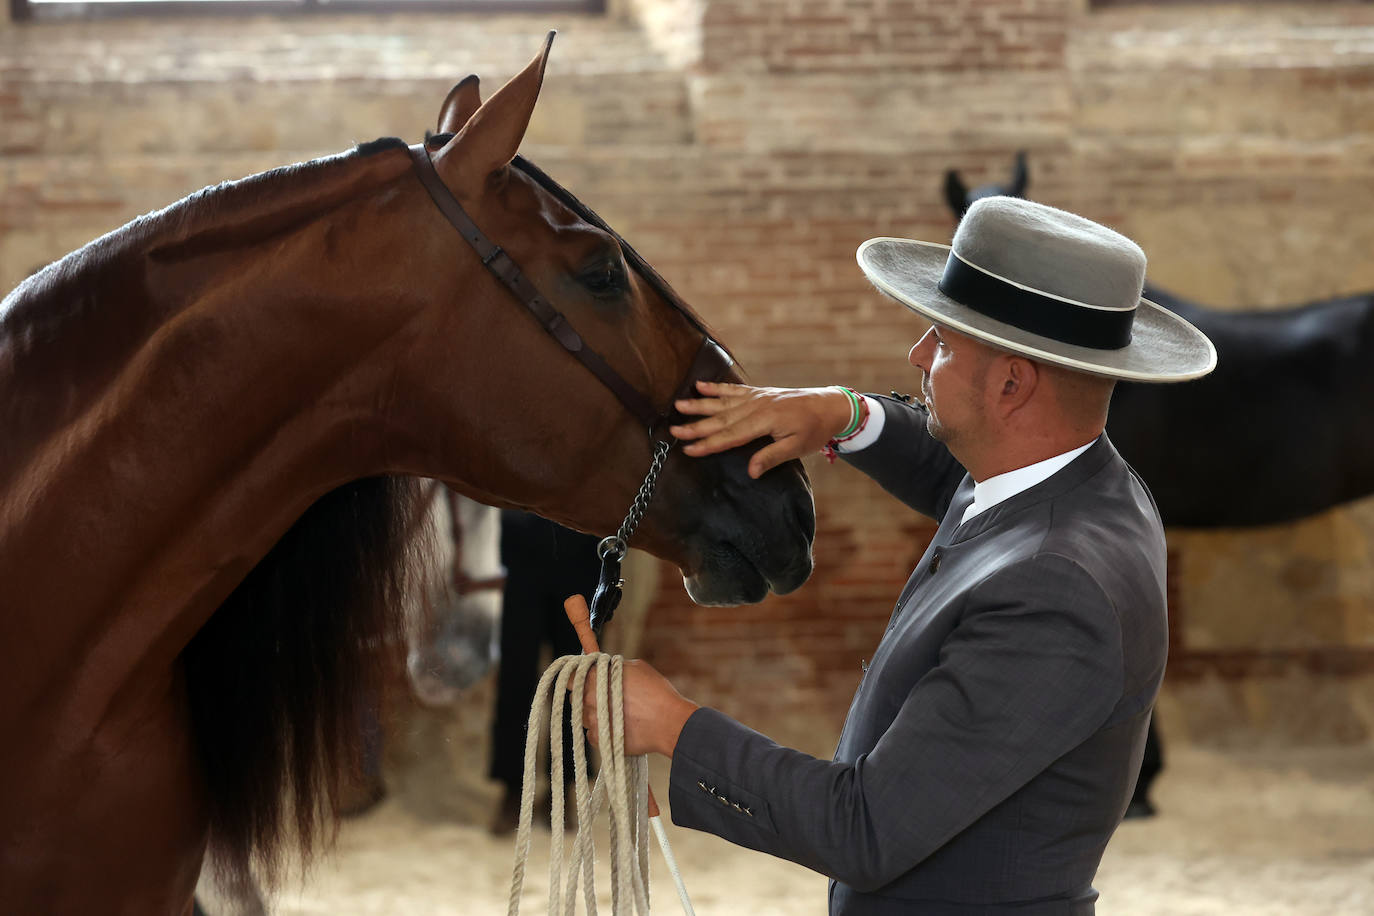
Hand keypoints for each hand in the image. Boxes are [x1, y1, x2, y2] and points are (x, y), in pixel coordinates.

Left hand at [581, 659, 698, 757]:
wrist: (668, 723)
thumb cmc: (656, 693)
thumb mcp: (637, 668)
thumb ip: (615, 667)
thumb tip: (606, 669)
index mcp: (596, 679)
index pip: (571, 677)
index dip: (575, 678)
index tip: (582, 680)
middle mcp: (589, 700)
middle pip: (575, 698)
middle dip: (586, 697)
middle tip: (604, 698)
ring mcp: (592, 721)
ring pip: (584, 717)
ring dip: (594, 715)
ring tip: (616, 714)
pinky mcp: (599, 740)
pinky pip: (592, 733)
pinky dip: (602, 730)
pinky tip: (618, 726)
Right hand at [669, 381, 855, 477]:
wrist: (830, 405)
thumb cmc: (815, 430)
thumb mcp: (797, 448)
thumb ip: (772, 457)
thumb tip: (750, 471)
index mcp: (765, 421)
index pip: (730, 436)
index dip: (708, 443)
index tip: (689, 449)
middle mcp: (757, 406)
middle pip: (721, 419)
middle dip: (696, 426)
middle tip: (673, 431)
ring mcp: (757, 397)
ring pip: (723, 403)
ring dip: (700, 404)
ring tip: (679, 406)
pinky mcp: (759, 393)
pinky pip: (733, 390)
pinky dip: (716, 388)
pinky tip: (701, 385)